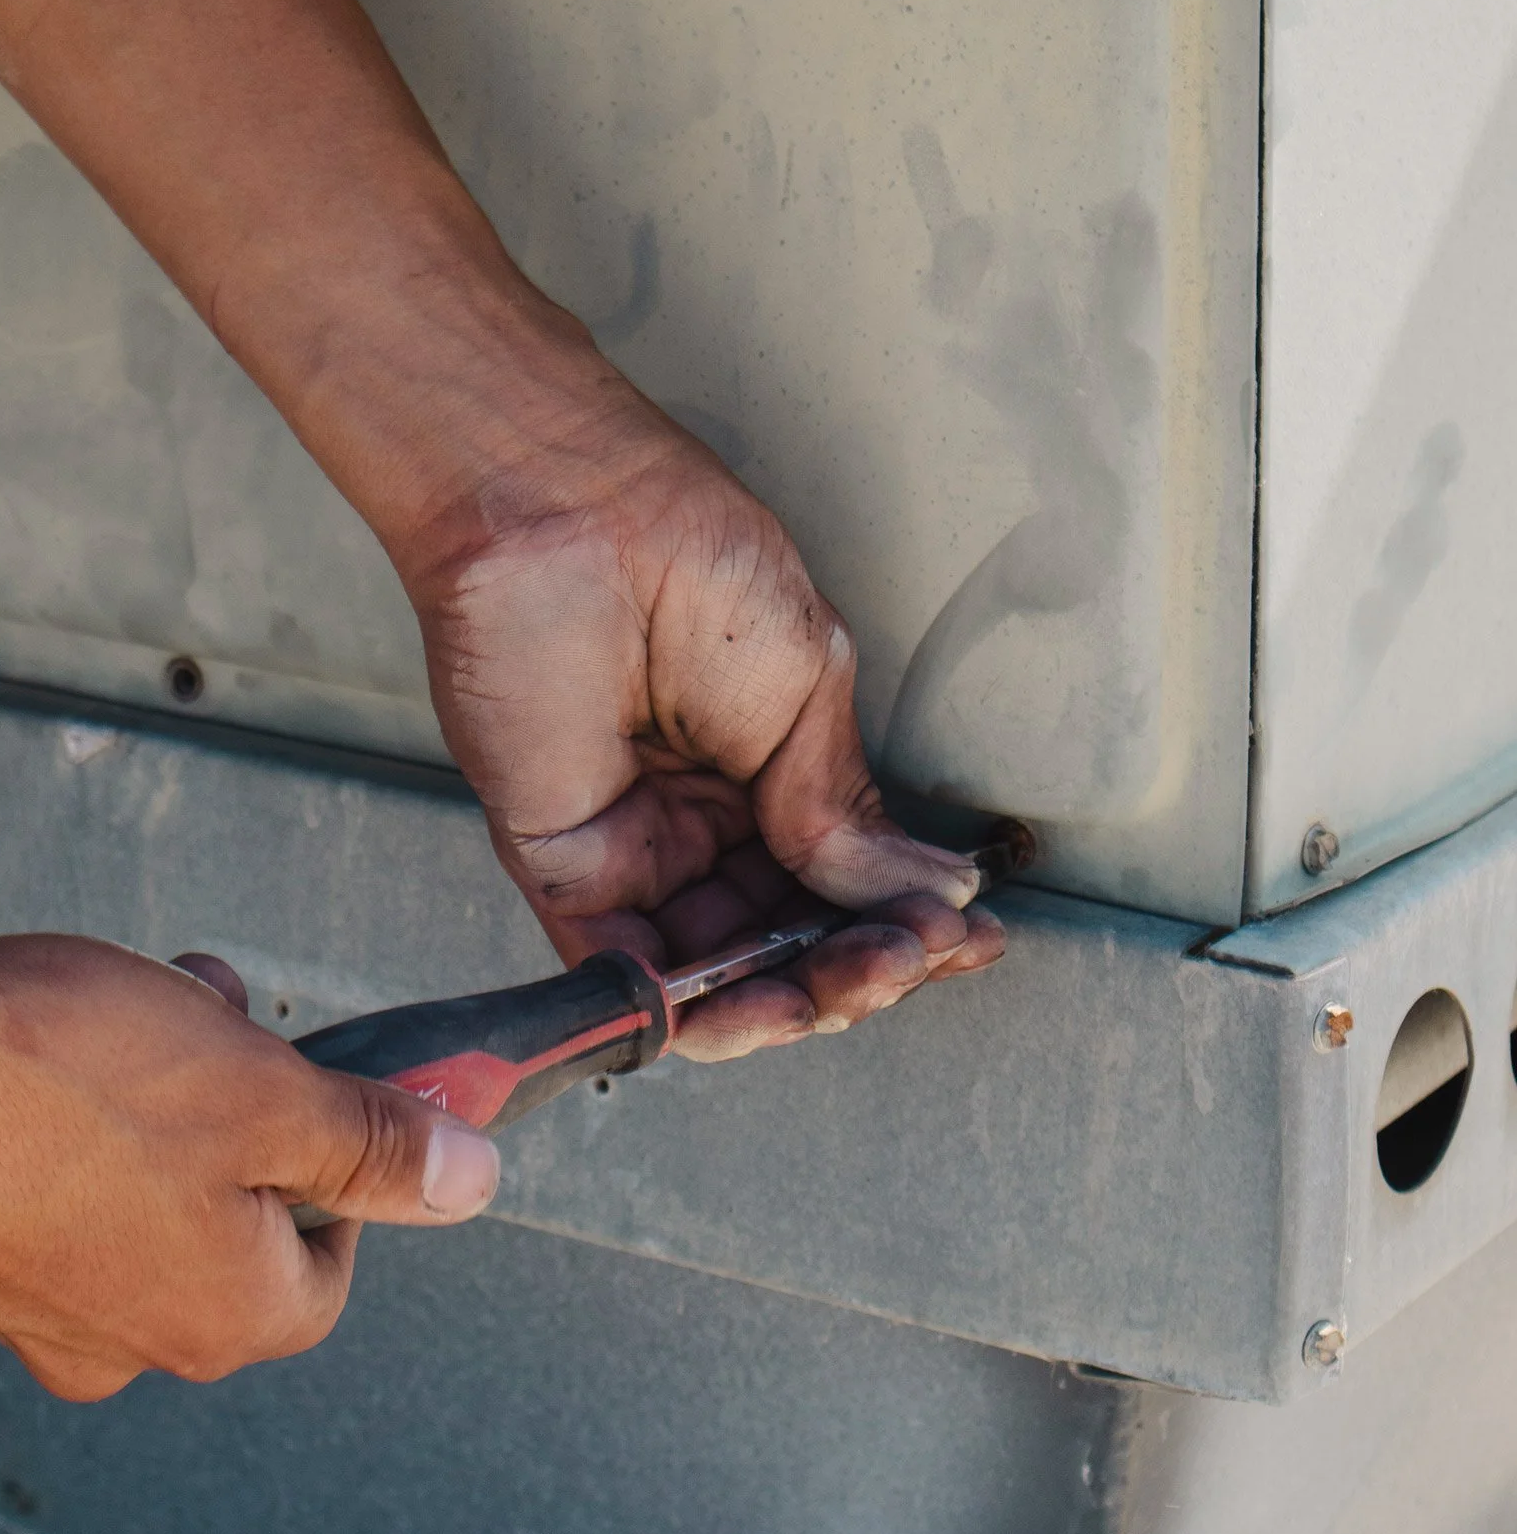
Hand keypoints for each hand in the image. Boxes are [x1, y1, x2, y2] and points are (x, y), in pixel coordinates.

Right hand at [0, 909, 497, 1399]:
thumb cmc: (60, 1074)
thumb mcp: (267, 1091)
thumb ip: (374, 1145)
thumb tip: (468, 1182)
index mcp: (218, 1321)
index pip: (329, 1276)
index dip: (339, 1173)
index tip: (320, 1094)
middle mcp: (123, 1342)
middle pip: (234, 1232)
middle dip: (243, 1118)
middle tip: (223, 1031)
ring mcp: (28, 1307)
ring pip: (143, 1199)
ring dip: (164, 1105)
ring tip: (141, 1014)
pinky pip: (54, 1191)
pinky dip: (75, 1119)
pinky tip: (58, 1039)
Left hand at [406, 393, 1004, 1061]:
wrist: (573, 522)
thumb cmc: (685, 565)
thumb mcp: (808, 690)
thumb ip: (843, 812)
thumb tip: (930, 891)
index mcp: (761, 773)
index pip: (838, 886)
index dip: (902, 925)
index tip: (966, 941)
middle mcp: (700, 825)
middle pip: (787, 944)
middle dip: (857, 970)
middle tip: (911, 958)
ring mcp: (635, 851)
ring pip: (720, 976)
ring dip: (791, 1003)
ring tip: (854, 980)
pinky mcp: (567, 869)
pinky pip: (631, 971)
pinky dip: (694, 1011)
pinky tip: (762, 1006)